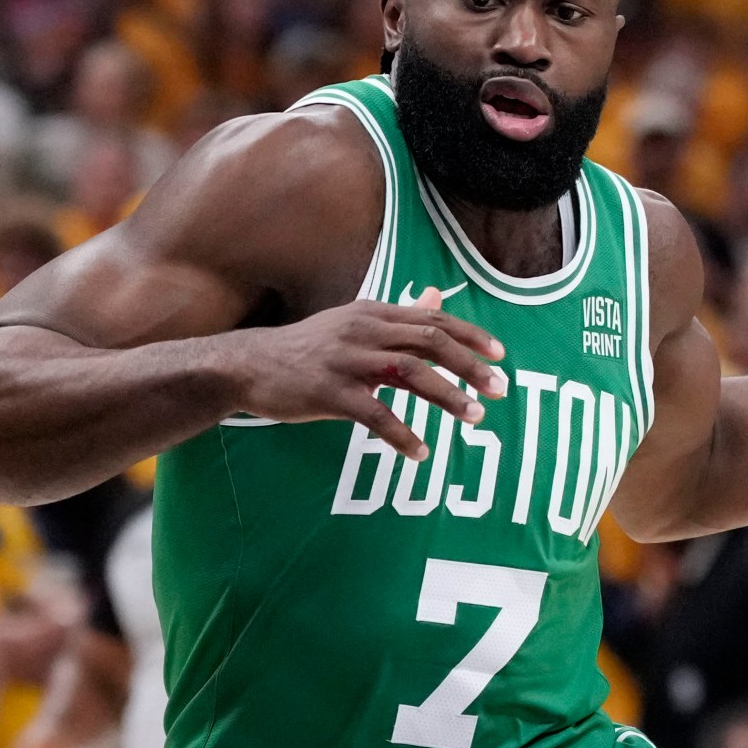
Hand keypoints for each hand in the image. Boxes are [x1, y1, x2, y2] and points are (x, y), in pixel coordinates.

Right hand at [221, 288, 505, 460]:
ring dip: (448, 396)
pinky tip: (420, 452)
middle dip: (470, 365)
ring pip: (411, 373)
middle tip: (498, 390)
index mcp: (372, 313)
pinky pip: (376, 414)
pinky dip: (402, 434)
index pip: (432, 318)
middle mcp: (363, 331)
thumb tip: (435, 296)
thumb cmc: (305, 349)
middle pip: (430, 341)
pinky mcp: (328, 392)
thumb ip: (396, 315)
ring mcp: (345, 360)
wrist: (247, 365)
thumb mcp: (352, 323)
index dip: (470, 336)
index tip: (500, 356)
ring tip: (474, 417)